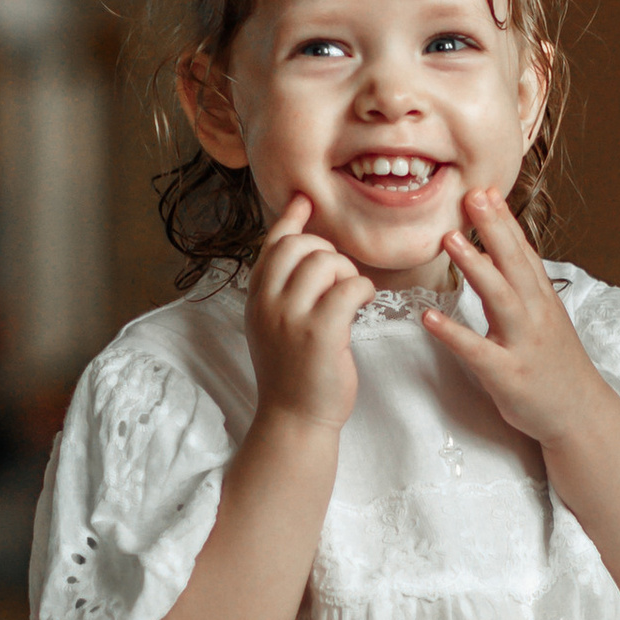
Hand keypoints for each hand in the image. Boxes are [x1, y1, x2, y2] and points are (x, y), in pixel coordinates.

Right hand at [247, 196, 372, 432]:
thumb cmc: (293, 370)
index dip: (292, 219)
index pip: (272, 244)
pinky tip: (363, 305)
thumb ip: (282, 286)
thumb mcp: (274, 324)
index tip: (305, 201)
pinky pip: (350, 286)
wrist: (294, 418)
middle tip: (339, 280)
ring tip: (349, 299)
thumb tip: (301, 243)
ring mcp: (290, 317)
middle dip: (328, 252)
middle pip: (300, 244)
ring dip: (347, 273)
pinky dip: (362, 289)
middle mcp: (267, 302)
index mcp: (256, 298)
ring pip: (326, 261)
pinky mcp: (320, 333)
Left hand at [422, 190, 607, 447]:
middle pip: (514, 264)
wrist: (580, 414)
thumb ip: (523, 288)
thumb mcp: (544, 319)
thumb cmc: (555, 366)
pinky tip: (429, 317)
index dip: (505, 221)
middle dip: (494, 228)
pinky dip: (453, 333)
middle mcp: (536, 315)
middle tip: (473, 195)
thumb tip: (502, 254)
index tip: (487, 190)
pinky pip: (478, 351)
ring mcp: (523, 344)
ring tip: (451, 239)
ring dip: (476, 267)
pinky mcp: (508, 375)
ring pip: (500, 298)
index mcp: (542, 301)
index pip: (523, 253)